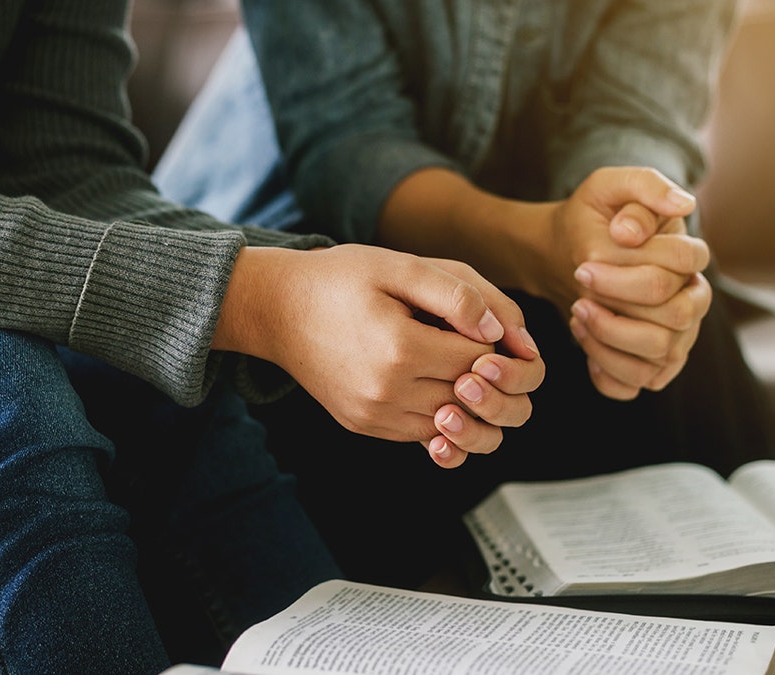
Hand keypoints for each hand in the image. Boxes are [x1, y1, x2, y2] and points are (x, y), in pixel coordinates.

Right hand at [215, 244, 543, 466]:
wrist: (277, 309)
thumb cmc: (340, 279)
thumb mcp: (399, 266)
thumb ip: (455, 294)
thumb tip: (497, 332)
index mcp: (401, 348)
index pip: (480, 360)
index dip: (495, 343)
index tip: (487, 324)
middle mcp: (387, 391)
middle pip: (470, 396)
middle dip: (486, 373)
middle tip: (476, 342)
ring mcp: (373, 414)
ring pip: (451, 422)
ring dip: (465, 397)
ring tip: (455, 362)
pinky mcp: (363, 425)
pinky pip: (420, 434)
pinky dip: (438, 413)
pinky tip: (432, 381)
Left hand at [538, 167, 711, 398]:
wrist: (564, 253)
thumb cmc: (592, 219)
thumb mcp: (608, 187)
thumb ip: (644, 186)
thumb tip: (682, 206)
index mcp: (690, 259)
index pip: (682, 267)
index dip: (629, 271)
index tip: (583, 265)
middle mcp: (692, 302)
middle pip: (675, 317)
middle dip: (619, 306)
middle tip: (578, 290)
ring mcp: (676, 338)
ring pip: (658, 356)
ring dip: (609, 340)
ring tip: (577, 315)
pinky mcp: (651, 365)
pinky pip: (637, 384)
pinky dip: (606, 371)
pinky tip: (585, 343)